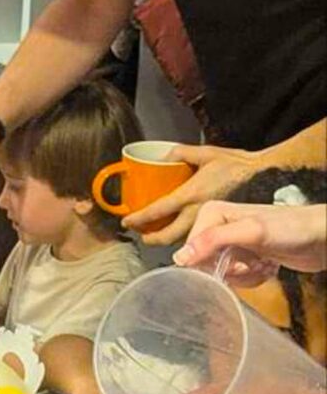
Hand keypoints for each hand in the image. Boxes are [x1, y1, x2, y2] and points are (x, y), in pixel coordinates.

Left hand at [122, 142, 261, 245]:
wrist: (266, 176)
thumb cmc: (237, 164)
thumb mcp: (205, 153)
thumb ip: (180, 153)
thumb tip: (163, 156)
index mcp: (191, 194)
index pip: (158, 211)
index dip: (139, 219)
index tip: (126, 222)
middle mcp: (199, 212)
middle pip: (168, 235)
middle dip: (151, 238)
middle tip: (141, 235)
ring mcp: (211, 221)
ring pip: (184, 240)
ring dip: (168, 240)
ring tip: (157, 235)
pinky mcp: (222, 225)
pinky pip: (199, 237)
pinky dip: (187, 240)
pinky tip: (183, 234)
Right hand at [175, 197, 326, 281]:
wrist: (320, 238)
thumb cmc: (292, 228)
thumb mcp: (250, 231)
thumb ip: (213, 241)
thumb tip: (181, 256)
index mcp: (211, 213)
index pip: (191, 249)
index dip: (211, 262)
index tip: (234, 262)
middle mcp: (218, 226)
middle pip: (206, 264)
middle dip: (232, 270)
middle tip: (251, 262)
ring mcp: (232, 242)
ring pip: (223, 274)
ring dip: (246, 276)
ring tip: (263, 262)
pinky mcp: (246, 256)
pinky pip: (238, 278)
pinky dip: (255, 277)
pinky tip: (268, 265)